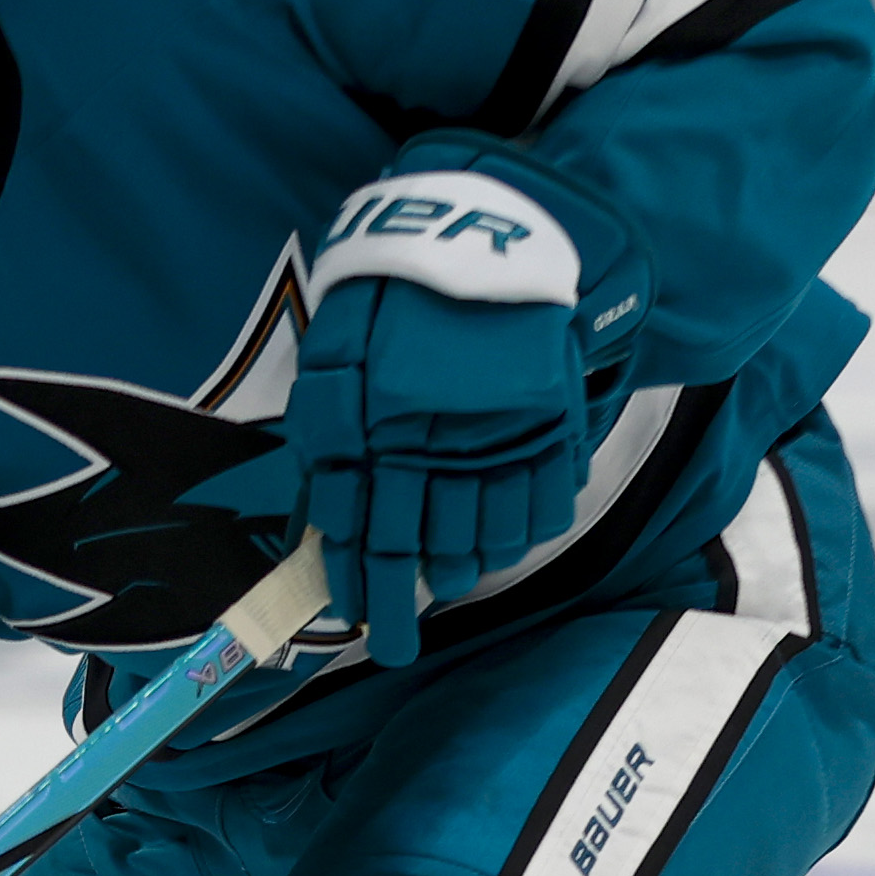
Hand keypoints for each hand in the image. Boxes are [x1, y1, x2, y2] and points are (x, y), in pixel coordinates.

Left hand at [284, 274, 588, 668]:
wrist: (480, 234)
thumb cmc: (388, 295)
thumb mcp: (334, 357)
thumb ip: (326, 437)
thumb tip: (325, 515)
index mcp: (379, 438)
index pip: (365, 532)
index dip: (360, 582)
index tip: (355, 619)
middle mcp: (439, 450)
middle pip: (422, 545)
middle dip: (404, 598)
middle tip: (395, 641)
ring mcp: (499, 441)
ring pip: (483, 531)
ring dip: (462, 567)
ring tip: (448, 584)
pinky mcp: (548, 426)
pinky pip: (542, 499)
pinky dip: (525, 530)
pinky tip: (505, 545)